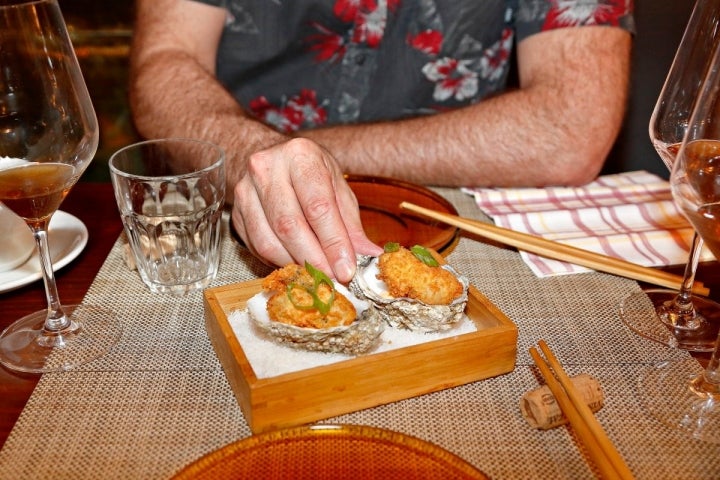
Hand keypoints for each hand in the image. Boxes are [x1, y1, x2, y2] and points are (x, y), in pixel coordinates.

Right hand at [231, 138, 381, 282]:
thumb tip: (371, 257)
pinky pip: (256, 246)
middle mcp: (267, 168)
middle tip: (331, 279)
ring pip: (268, 241)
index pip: (318, 206)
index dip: (333, 243)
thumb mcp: (337, 190)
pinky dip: (278, 262)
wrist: (273, 160)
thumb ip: (351, 226)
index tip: (346, 269)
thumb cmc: (310, 175)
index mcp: (300, 155)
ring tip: (316, 275)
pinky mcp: (236, 211)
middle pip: (290, 226)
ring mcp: (245, 189)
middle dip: (314, 259)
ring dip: (295, 265)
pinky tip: (295, 264)